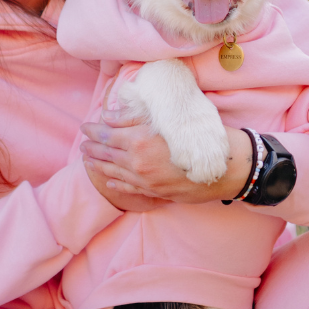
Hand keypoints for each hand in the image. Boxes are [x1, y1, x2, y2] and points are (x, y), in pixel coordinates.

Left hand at [81, 105, 254, 210]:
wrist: (226, 168)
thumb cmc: (200, 137)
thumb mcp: (168, 120)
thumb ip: (138, 118)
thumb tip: (111, 116)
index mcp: (140, 141)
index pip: (107, 135)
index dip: (94, 130)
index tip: (86, 125)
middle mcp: (138, 163)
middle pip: (107, 154)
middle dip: (92, 148)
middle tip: (82, 143)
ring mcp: (146, 181)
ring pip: (114, 172)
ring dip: (99, 165)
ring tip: (88, 159)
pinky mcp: (155, 192)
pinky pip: (129, 188)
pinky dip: (116, 183)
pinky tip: (108, 180)